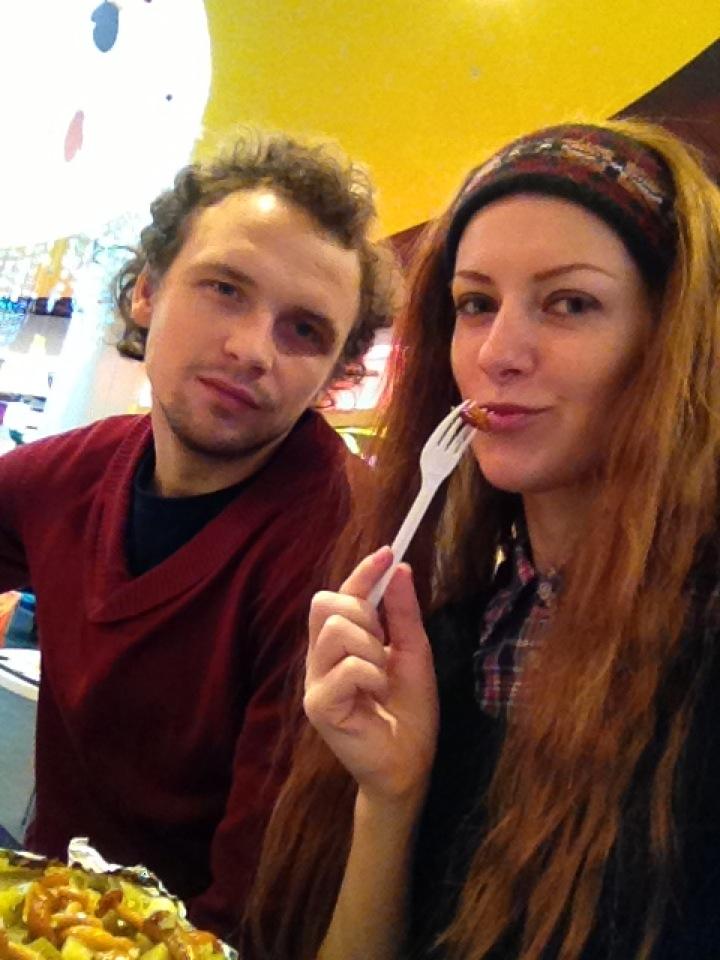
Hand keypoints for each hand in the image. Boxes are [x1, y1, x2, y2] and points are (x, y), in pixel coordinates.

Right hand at [304, 548, 438, 803]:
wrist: (411, 761)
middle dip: (364, 614)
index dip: (362, 572)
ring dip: (371, 649)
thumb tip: (399, 568)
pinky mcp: (318, 705)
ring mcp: (315, 680)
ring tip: (381, 677)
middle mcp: (320, 657)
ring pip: (335, 630)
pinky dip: (370, 676)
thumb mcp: (414, 652)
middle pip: (325, 603)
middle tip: (383, 645)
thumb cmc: (410, 709)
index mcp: (340, 642)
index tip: (388, 554)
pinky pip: (345, 667)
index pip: (340, 594)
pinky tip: (376, 696)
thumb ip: (403, 613)